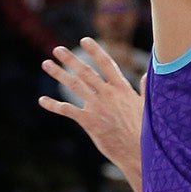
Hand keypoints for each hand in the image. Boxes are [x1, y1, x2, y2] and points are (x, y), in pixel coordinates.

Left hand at [39, 40, 143, 178]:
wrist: (139, 151)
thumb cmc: (145, 132)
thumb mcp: (147, 107)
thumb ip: (144, 90)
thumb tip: (146, 76)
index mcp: (122, 89)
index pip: (107, 64)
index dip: (95, 51)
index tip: (85, 40)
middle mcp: (108, 94)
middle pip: (86, 72)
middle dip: (70, 59)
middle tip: (57, 49)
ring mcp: (97, 107)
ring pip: (74, 85)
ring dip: (59, 73)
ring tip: (46, 64)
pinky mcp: (89, 121)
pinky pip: (67, 110)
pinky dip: (53, 105)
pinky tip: (42, 101)